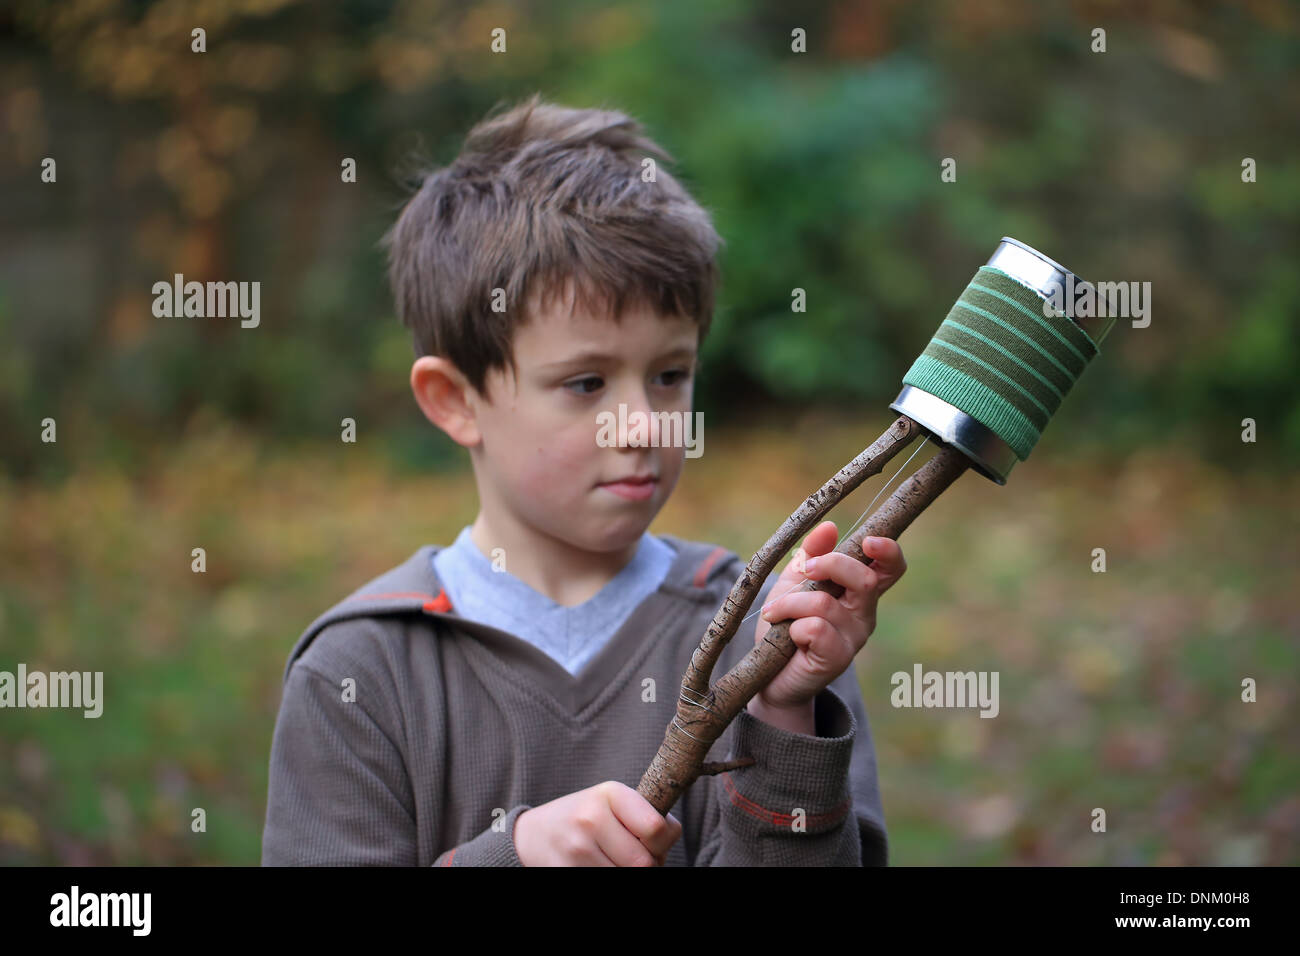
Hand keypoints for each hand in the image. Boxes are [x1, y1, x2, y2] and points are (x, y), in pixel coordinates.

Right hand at [513, 781, 682, 865]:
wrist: (534, 835)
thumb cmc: (585, 818)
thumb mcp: (611, 803)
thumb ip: (644, 814)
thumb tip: (669, 837)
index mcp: (609, 794)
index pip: (657, 828)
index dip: (662, 842)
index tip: (652, 840)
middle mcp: (590, 818)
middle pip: (644, 863)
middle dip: (648, 864)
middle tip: (635, 856)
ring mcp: (576, 849)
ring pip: (627, 877)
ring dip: (629, 875)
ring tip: (615, 861)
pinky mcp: (565, 872)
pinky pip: (607, 884)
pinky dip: (611, 879)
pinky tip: (600, 867)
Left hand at [753, 520, 905, 710]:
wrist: (770, 676)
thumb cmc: (784, 625)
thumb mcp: (793, 583)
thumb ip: (810, 555)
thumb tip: (830, 527)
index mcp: (859, 591)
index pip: (891, 568)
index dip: (888, 551)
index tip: (868, 541)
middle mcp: (864, 613)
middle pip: (865, 579)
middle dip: (830, 565)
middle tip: (803, 570)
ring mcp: (854, 638)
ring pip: (824, 603)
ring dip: (790, 603)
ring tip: (774, 614)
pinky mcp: (838, 658)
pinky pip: (814, 628)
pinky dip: (791, 626)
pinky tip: (786, 638)